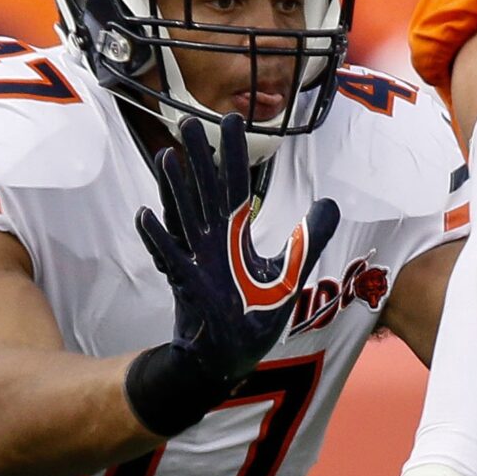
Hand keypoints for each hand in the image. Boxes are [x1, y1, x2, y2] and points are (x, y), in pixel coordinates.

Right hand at [128, 118, 339, 435]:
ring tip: (168, 157)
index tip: (232, 120)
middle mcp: (213, 242)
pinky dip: (157, 237)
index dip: (234, 154)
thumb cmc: (255, 315)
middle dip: (200, 158)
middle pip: (205, 191)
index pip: (235, 185)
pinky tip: (146, 215)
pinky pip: (168, 257)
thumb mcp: (290, 273)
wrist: (229, 355)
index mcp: (235, 235)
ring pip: (183, 216)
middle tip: (190, 120)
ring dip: (175, 188)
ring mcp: (196, 261)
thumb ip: (308, 238)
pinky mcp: (185, 285)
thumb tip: (330, 203)